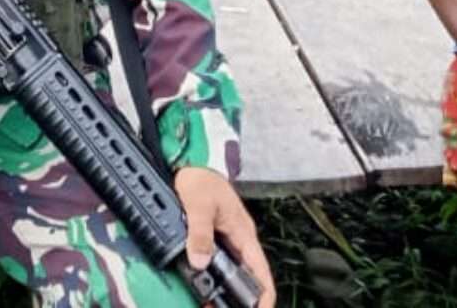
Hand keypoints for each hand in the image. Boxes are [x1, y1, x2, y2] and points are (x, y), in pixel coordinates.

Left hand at [174, 167, 274, 307]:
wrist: (192, 163)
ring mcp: (227, 242)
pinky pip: (218, 265)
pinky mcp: (214, 240)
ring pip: (232, 274)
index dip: (263, 296)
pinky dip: (212, 278)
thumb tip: (200, 261)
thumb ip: (199, 232)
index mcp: (244, 234)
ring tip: (210, 303)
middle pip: (248, 278)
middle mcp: (239, 241)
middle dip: (241, 299)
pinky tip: (202, 286)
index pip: (261, 273)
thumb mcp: (199, 205)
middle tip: (219, 307)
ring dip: (224, 291)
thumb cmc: (202, 179)